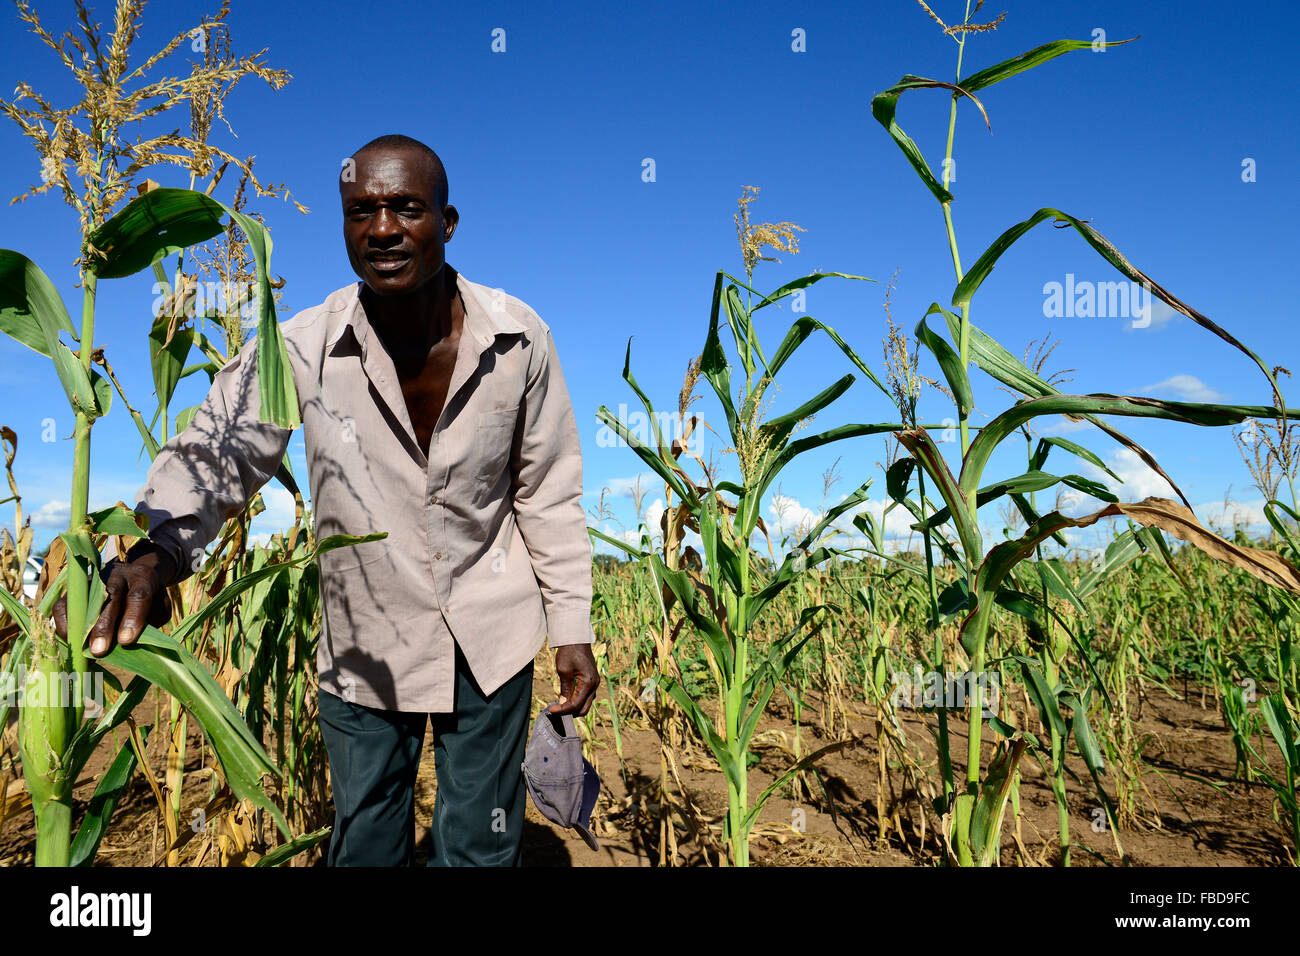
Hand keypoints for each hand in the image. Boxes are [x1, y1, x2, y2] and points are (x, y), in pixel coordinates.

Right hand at [53, 544, 176, 656]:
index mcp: (143, 578)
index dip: (132, 618)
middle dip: (103, 626)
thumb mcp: (159, 607)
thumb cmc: (149, 599)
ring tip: (81, 650)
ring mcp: (94, 579)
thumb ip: (151, 622)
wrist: (134, 576)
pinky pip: (63, 604)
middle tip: (99, 651)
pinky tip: (69, 641)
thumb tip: (128, 643)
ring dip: (80, 627)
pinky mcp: (76, 588)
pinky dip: (64, 623)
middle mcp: (117, 575)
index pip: (139, 595)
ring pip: (83, 600)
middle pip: (110, 597)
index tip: (125, 641)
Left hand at [548, 643, 599, 716]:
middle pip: (584, 708)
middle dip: (570, 712)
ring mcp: (595, 682)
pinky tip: (567, 698)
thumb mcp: (563, 671)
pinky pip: (587, 696)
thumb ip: (565, 689)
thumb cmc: (568, 652)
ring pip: (586, 703)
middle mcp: (595, 685)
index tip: (551, 710)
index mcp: (589, 683)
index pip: (575, 704)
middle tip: (556, 711)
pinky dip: (578, 700)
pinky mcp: (592, 680)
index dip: (563, 710)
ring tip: (560, 706)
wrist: (576, 638)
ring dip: (574, 707)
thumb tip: (562, 703)